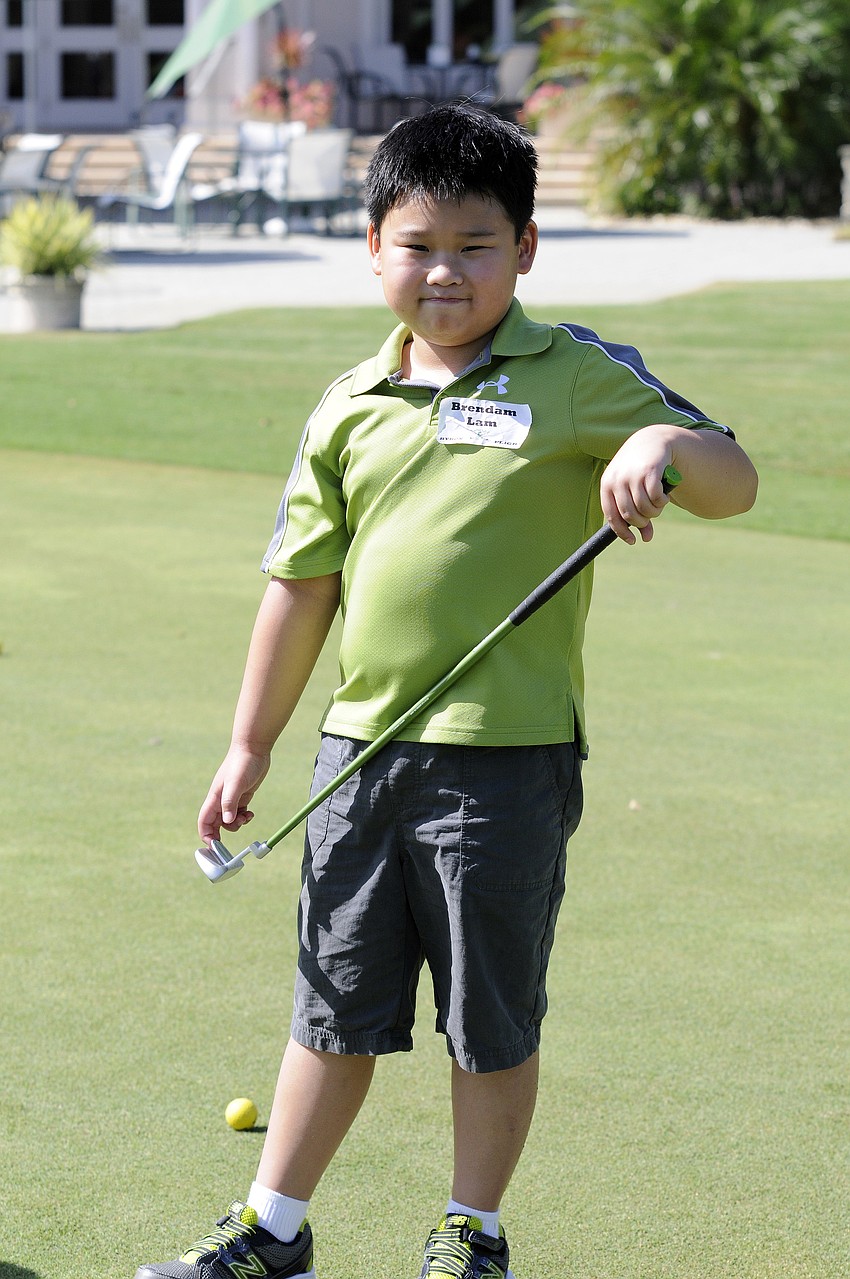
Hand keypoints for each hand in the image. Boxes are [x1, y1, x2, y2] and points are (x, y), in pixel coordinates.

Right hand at [198, 744, 270, 845]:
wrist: (253, 747)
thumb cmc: (242, 763)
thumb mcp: (236, 783)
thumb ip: (230, 802)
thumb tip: (227, 821)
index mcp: (215, 797)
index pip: (204, 821)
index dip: (206, 835)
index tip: (214, 846)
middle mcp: (221, 799)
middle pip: (214, 823)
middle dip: (220, 834)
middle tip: (230, 842)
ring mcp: (231, 797)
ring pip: (228, 819)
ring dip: (236, 824)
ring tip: (246, 818)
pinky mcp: (242, 795)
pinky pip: (239, 813)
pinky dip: (243, 817)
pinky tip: (251, 814)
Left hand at [600, 427, 675, 544]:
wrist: (652, 441)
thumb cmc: (638, 469)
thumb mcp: (631, 488)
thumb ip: (636, 512)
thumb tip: (645, 539)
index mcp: (607, 484)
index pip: (611, 515)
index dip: (622, 531)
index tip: (632, 541)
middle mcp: (617, 479)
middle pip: (630, 514)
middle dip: (643, 522)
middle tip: (651, 517)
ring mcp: (633, 474)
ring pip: (645, 508)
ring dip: (655, 512)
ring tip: (658, 504)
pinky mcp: (650, 471)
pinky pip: (657, 497)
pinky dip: (662, 501)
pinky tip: (664, 496)